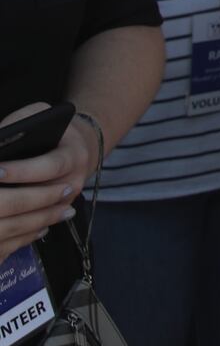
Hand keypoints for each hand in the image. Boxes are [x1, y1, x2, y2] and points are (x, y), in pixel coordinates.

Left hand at [0, 104, 94, 258]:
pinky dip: (14, 230)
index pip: (49, 167)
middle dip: (12, 196)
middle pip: (43, 196)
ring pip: (39, 218)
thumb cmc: (55, 129)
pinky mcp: (56, 215)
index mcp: (74, 156)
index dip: (23, 171)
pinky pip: (35, 228)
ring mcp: (67, 203)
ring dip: (12, 216)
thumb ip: (21, 122)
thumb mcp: (42, 114)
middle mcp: (75, 183)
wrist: (81, 147)